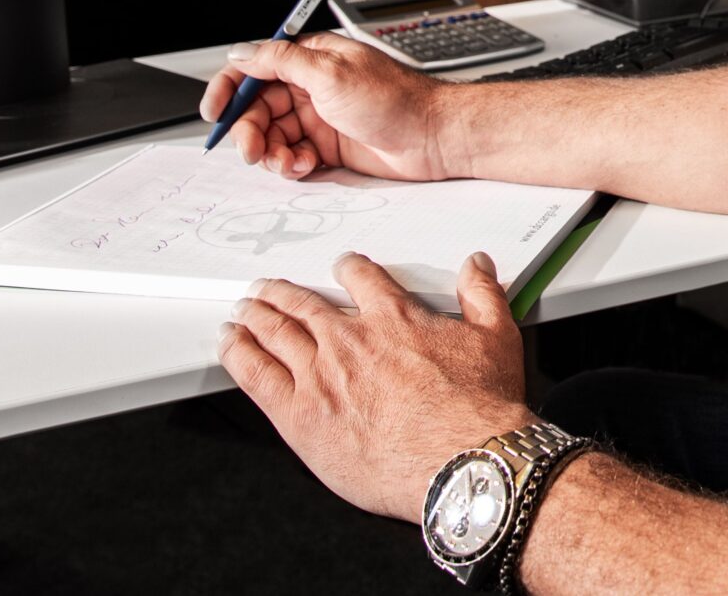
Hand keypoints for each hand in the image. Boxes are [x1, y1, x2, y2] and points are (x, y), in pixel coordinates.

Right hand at [198, 32, 454, 181]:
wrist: (432, 137)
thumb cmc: (395, 100)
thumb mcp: (331, 73)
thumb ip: (282, 62)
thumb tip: (242, 52)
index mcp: (310, 58)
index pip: (254, 67)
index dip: (229, 88)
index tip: (215, 112)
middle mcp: (311, 86)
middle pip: (258, 107)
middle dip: (250, 130)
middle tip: (254, 150)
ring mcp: (319, 117)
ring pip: (272, 135)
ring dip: (272, 152)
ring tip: (289, 162)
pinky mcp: (327, 146)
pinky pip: (291, 156)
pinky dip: (291, 164)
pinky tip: (305, 166)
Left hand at [218, 251, 533, 521]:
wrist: (463, 461)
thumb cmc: (478, 409)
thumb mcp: (496, 337)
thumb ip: (482, 294)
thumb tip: (477, 265)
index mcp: (394, 319)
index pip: (361, 280)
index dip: (347, 269)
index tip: (340, 268)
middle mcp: (351, 341)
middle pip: (305, 305)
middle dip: (283, 293)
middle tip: (269, 288)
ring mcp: (322, 377)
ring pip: (275, 334)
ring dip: (256, 317)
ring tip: (244, 311)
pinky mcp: (301, 415)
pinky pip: (257, 376)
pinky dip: (240, 355)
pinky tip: (232, 345)